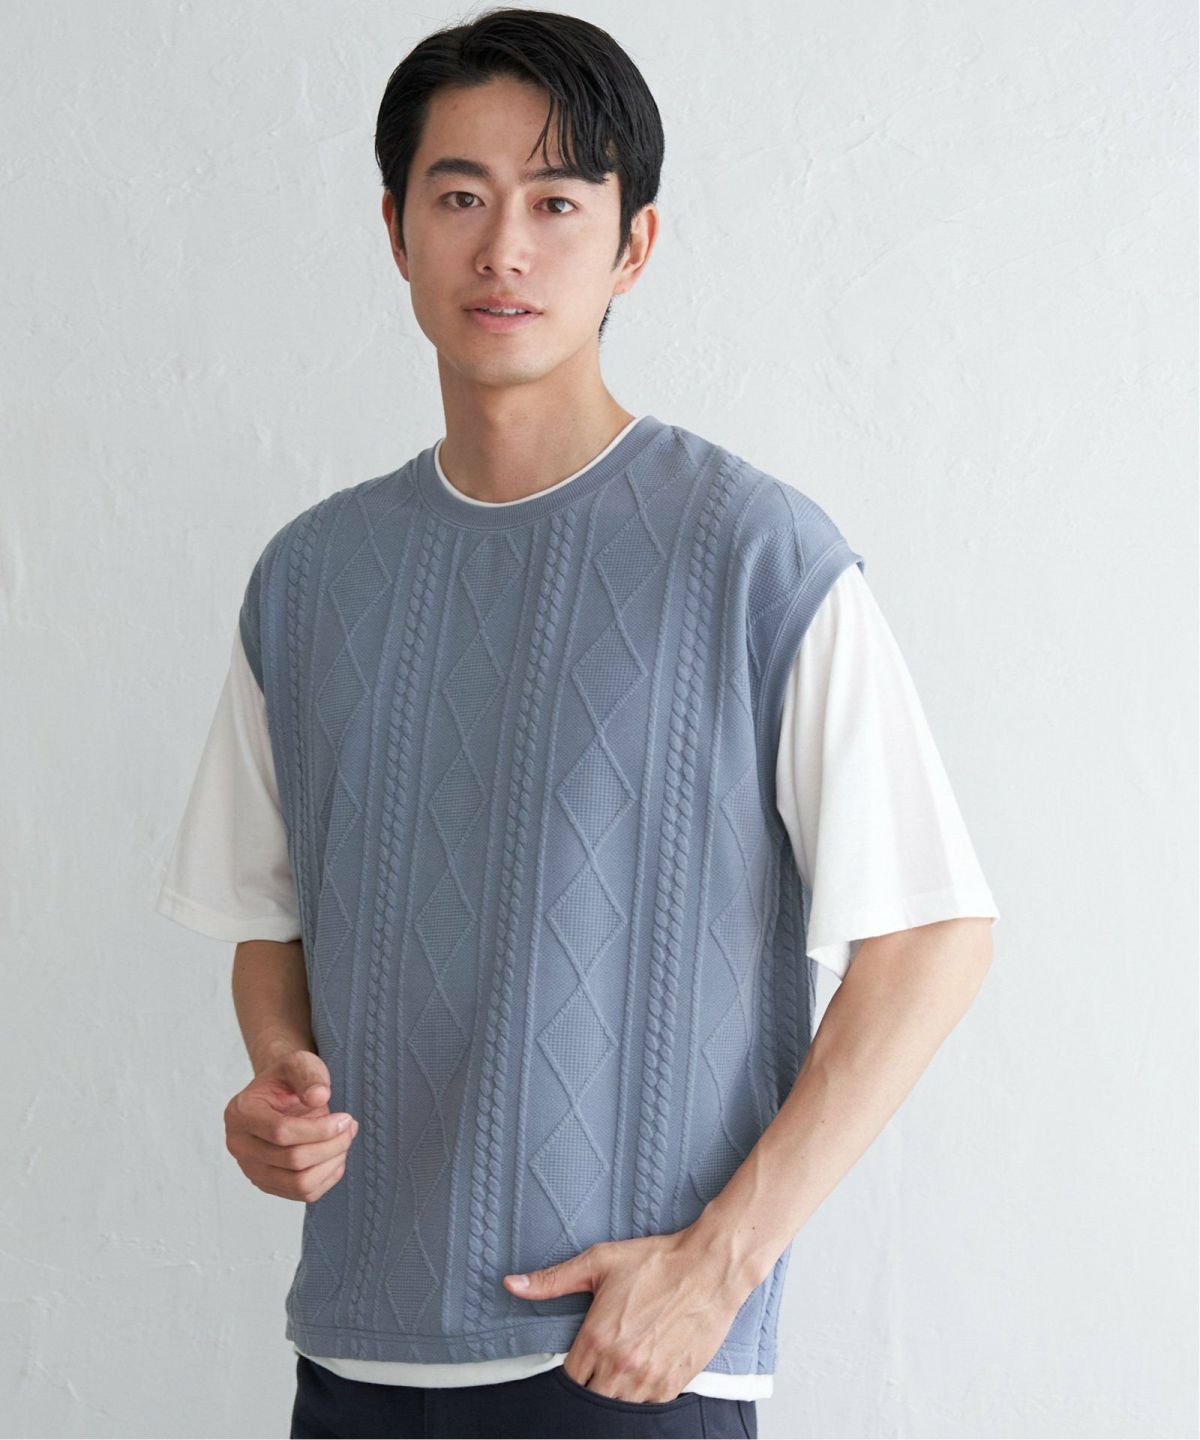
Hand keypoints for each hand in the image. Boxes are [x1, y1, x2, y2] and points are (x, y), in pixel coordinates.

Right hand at [224, 1049, 357, 1201]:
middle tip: (350, 1127)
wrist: (277, 1095)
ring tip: (345, 1140)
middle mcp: (239, 1145)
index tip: (345, 1118)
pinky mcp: (267, 1184)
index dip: (319, 1129)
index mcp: (241, 1113)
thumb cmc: (287, 1079)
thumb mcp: (298, 1063)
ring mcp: (251, 1169)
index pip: (281, 1132)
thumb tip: (320, 1096)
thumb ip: (309, 1074)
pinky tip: (336, 1156)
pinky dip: (327, 1178)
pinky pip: (302, 1194)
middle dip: (331, 1145)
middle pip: (292, 1160)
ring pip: (298, 1183)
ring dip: (331, 1164)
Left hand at [502, 1228, 744, 1402]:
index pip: (567, 1380)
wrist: (708, 1267)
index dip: (569, 1374)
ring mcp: (648, 1378)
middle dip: (590, 1386)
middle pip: (590, 1399)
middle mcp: (620, 1364)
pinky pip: (646, 1408)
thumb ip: (552, 1280)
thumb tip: (511, 1284)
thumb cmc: (655, 1262)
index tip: (577, 1362)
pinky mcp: (673, 1384)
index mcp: (597, 1337)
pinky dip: (640, 1398)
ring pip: (617, 1408)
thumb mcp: (599, 1262)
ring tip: (619, 1370)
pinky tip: (642, 1375)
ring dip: (614, 1394)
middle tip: (599, 1366)